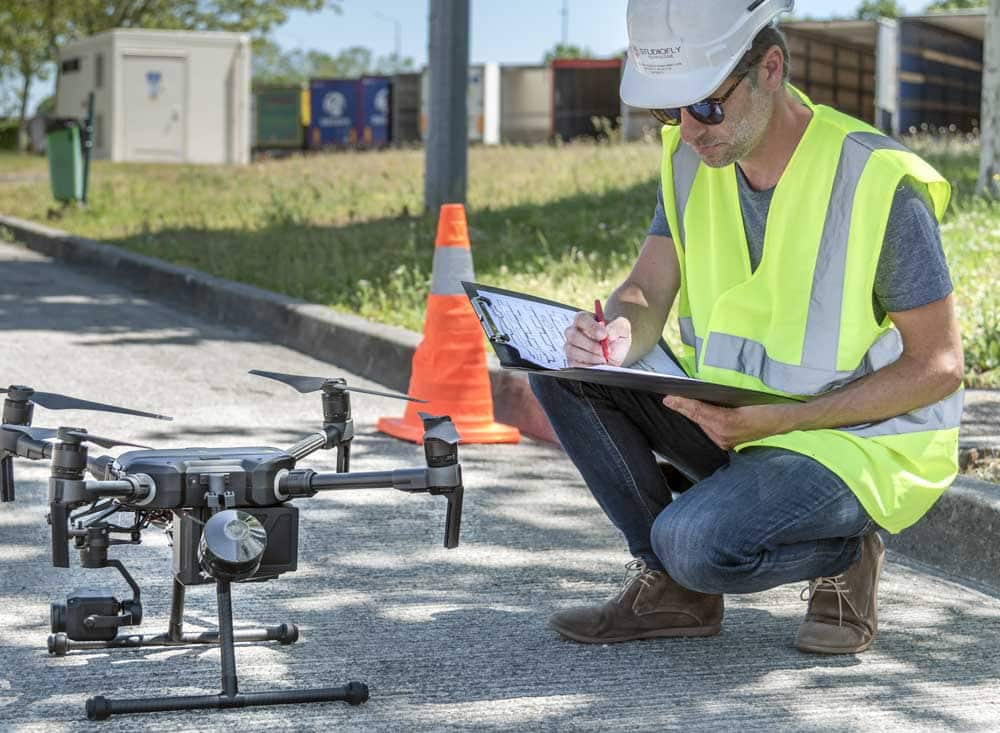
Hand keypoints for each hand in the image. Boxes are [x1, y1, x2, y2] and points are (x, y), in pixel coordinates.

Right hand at [564, 311, 631, 365]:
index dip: (591, 327)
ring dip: (590, 356)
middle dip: (591, 345)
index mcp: (585, 320)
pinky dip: (588, 365)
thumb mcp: (623, 329)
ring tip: (603, 358)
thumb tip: (609, 333)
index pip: (581, 318)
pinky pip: (574, 364)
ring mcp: (570, 346)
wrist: (616, 355)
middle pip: (573, 335)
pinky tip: (598, 364)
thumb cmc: (616, 338)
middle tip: (604, 350)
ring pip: (573, 351)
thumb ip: (618, 327)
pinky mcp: (571, 360)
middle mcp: (574, 331)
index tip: (603, 335)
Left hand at [663, 396, 793, 449]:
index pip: (698, 411)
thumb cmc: (767, 407)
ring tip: (680, 402)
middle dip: (685, 408)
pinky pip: (710, 429)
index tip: (668, 398)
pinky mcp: (728, 442)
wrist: (785, 420)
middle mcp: (723, 435)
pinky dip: (703, 420)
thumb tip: (696, 398)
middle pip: (697, 418)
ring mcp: (725, 440)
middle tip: (670, 398)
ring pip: (703, 424)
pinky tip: (697, 412)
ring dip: (694, 414)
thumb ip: (719, 400)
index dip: (683, 404)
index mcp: (726, 423)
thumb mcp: (743, 399)